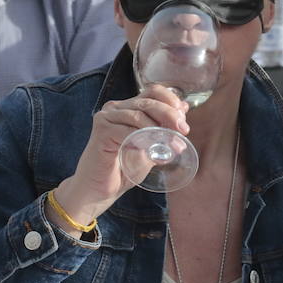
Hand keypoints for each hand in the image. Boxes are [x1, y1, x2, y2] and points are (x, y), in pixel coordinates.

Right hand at [49, 84, 189, 231]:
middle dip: (170, 115)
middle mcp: (115, 108)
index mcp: (127, 107)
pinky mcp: (101, 131)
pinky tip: (152, 148)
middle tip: (183, 130)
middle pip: (147, 101)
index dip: (171, 100)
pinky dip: (143, 139)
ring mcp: (106, 118)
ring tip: (173, 144)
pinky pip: (127, 130)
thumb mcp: (150, 147)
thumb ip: (163, 130)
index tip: (184, 118)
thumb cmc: (122, 169)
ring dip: (159, 129)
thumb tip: (184, 111)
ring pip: (138, 115)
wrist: (98, 190)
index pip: (152, 91)